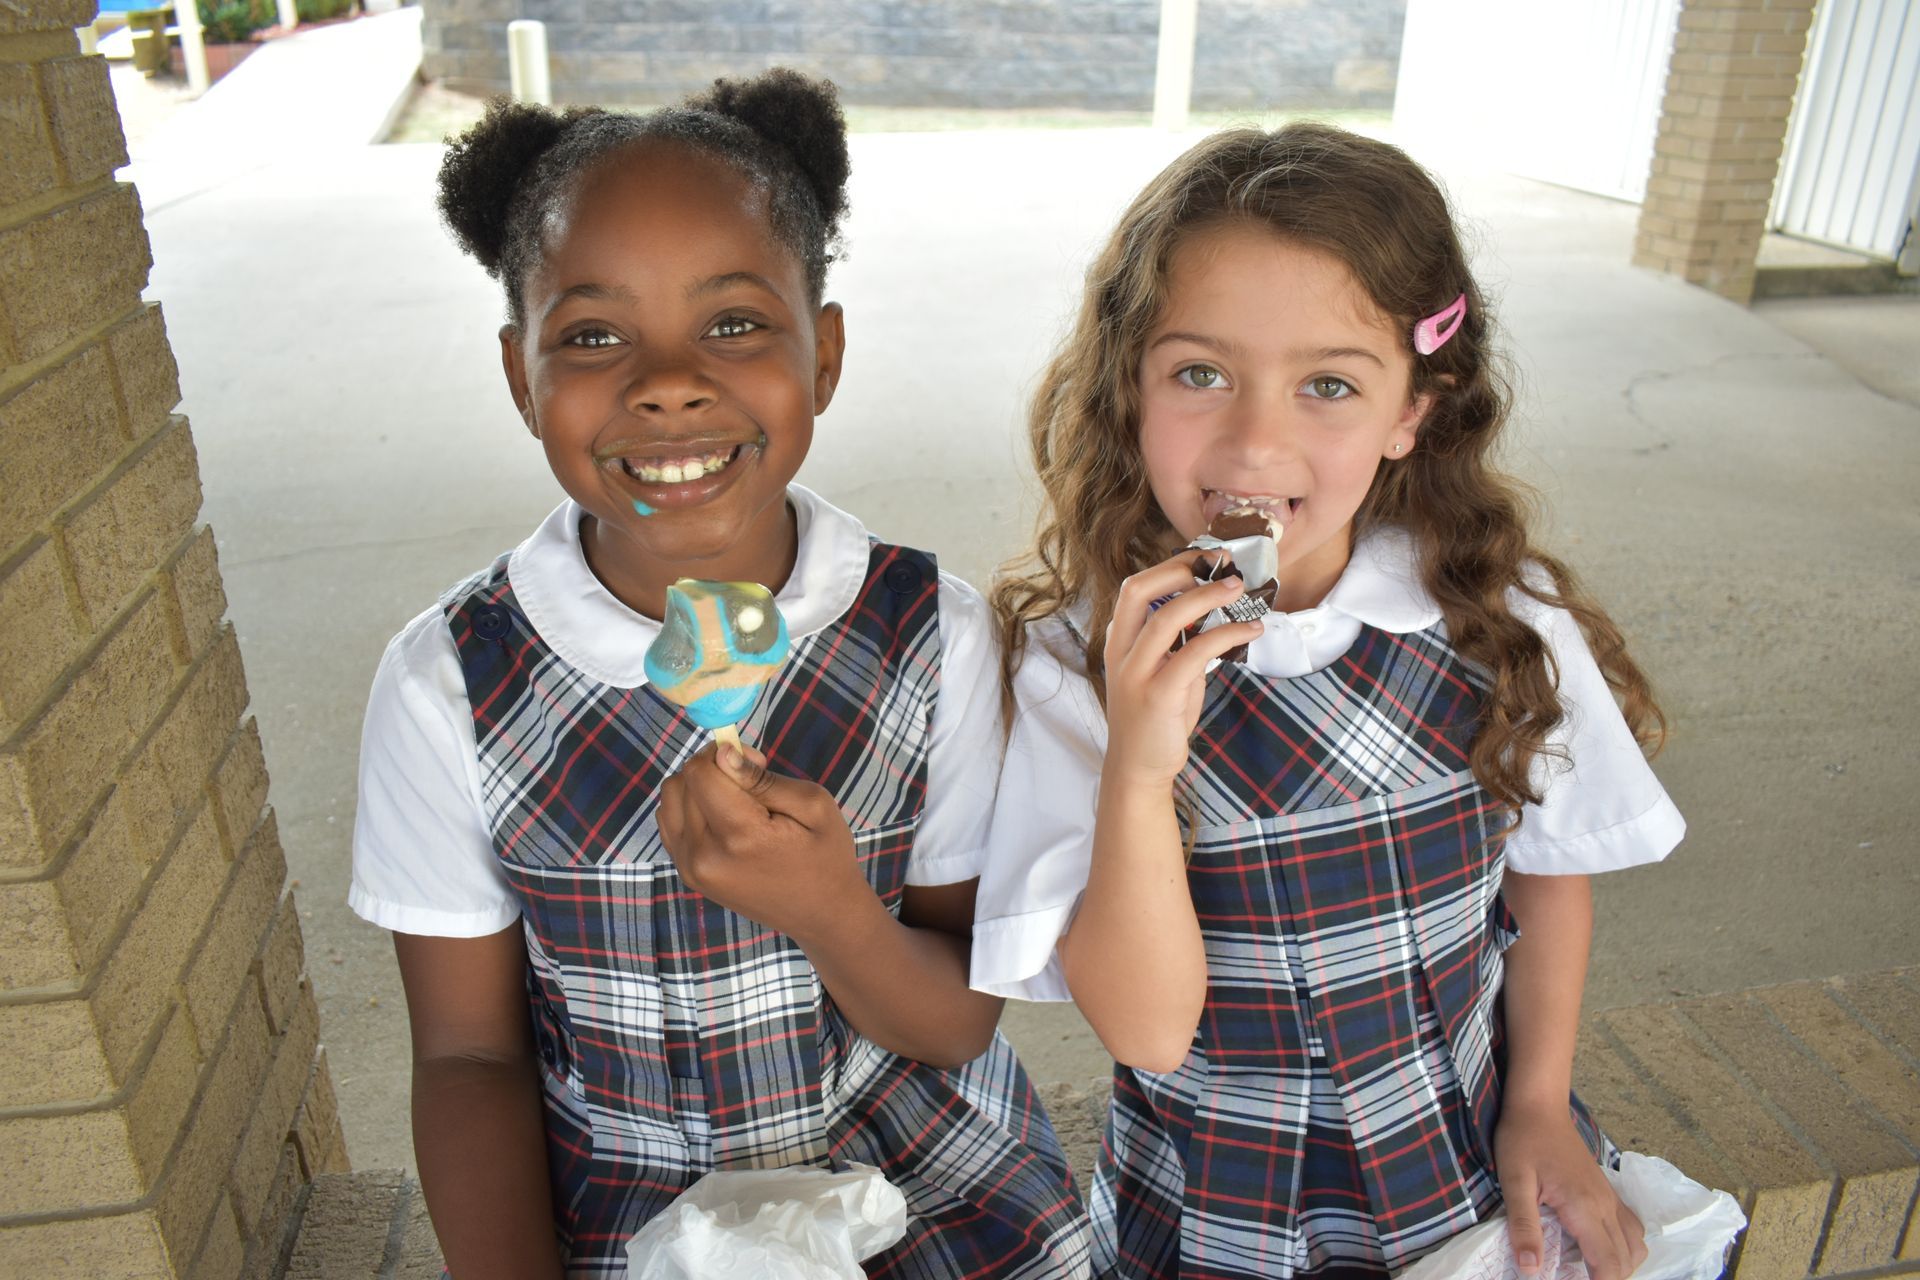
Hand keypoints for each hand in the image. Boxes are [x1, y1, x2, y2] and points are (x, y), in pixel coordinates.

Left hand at [655, 743, 870, 942]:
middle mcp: (705, 855)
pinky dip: (691, 809)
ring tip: (736, 802)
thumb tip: (721, 753)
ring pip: (671, 798)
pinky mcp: (687, 875)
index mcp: (740, 836)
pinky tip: (722, 819)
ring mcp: (691, 869)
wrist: (821, 913)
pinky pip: (670, 821)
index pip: (700, 772)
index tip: (754, 763)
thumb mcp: (812, 805)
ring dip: (698, 788)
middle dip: (714, 769)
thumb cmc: (825, 855)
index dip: (724, 754)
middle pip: (683, 782)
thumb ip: (761, 778)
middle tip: (752, 784)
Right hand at [1102, 551, 1263, 786]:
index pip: (1134, 588)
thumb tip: (1215, 611)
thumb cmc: (1155, 719)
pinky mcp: (1158, 696)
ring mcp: (1136, 674)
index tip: (1205, 558)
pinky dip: (1226, 634)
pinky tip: (1250, 630)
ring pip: (1167, 618)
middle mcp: (1121, 653)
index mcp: (1119, 643)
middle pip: (1138, 590)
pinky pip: (1194, 653)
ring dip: (1207, 597)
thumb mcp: (1163, 672)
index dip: (1170, 566)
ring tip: (1240, 589)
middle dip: (1181, 570)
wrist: (1139, 769)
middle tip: (1220, 563)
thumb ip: (1179, 643)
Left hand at [1496, 1099, 1647, 1279]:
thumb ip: (1523, 1226)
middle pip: (1626, 1261)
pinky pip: (1631, 1228)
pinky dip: (1623, 1247)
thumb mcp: (1514, 1182)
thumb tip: (1531, 1269)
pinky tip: (1596, 1248)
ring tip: (1589, 1271)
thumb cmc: (1522, 1140)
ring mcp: (1610, 1197)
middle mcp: (1606, 1206)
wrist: (1539, 1106)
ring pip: (1636, 1246)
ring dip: (1620, 1265)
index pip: (1609, 1264)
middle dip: (1609, 1279)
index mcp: (1584, 1208)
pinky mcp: (1607, 1191)